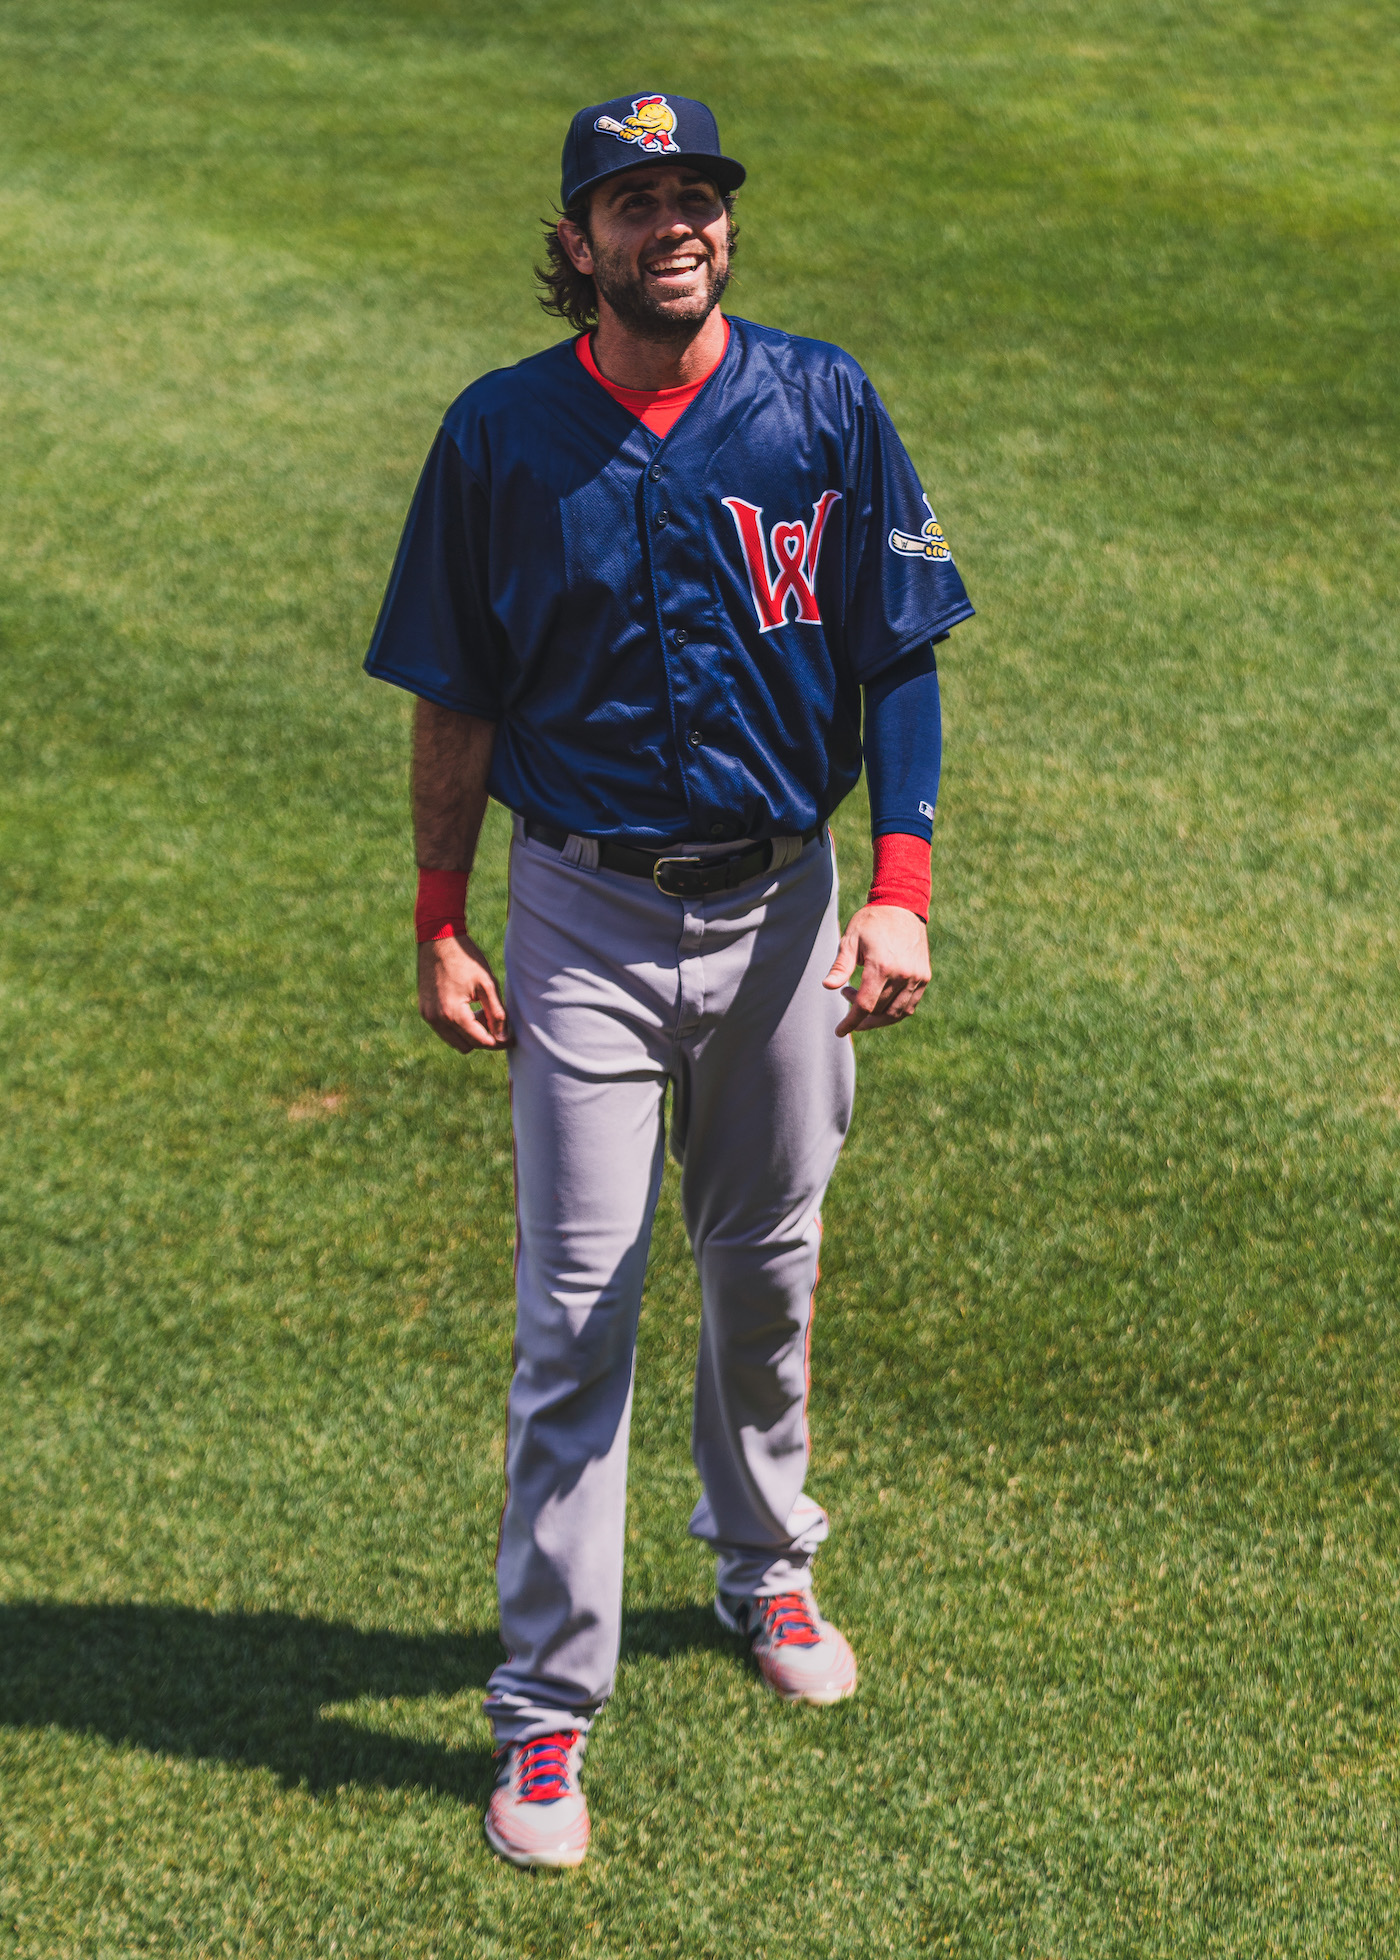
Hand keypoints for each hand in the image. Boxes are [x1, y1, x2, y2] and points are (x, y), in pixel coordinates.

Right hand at [417, 932, 510, 1053]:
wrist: (438, 940)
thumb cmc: (466, 959)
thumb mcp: (487, 985)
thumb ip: (497, 1013)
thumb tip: (504, 1038)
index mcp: (453, 1013)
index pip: (480, 1041)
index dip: (499, 1042)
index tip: (512, 1039)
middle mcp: (436, 1019)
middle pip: (466, 1046)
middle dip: (483, 1037)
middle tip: (494, 1019)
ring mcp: (428, 1016)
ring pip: (454, 1040)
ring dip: (470, 1033)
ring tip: (481, 1011)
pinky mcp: (424, 1010)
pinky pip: (444, 1030)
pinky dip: (458, 1026)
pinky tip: (468, 1008)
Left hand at [822, 903, 930, 1036]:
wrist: (902, 906)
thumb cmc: (871, 922)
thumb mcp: (850, 940)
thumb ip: (841, 966)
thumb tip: (828, 986)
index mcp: (882, 965)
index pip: (865, 1006)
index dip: (850, 1022)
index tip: (840, 1031)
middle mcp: (903, 974)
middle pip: (879, 1011)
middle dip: (859, 1012)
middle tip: (846, 994)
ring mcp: (917, 977)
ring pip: (896, 1013)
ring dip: (876, 1017)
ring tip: (862, 1001)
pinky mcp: (924, 977)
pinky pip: (909, 1006)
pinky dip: (894, 1012)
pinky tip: (880, 1002)